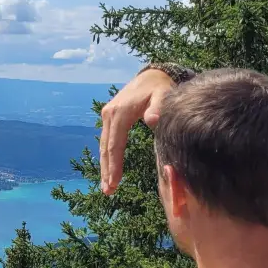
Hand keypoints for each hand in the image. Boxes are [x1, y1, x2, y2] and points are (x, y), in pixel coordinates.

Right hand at [99, 68, 174, 193]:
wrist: (152, 76)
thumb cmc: (160, 88)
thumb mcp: (163, 95)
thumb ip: (159, 108)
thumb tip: (152, 120)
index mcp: (120, 113)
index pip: (115, 143)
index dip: (114, 164)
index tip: (115, 182)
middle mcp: (109, 114)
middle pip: (106, 148)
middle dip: (106, 171)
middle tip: (108, 191)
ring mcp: (107, 116)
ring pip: (104, 146)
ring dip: (105, 167)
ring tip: (107, 187)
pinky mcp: (110, 119)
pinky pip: (107, 141)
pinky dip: (107, 158)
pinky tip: (109, 171)